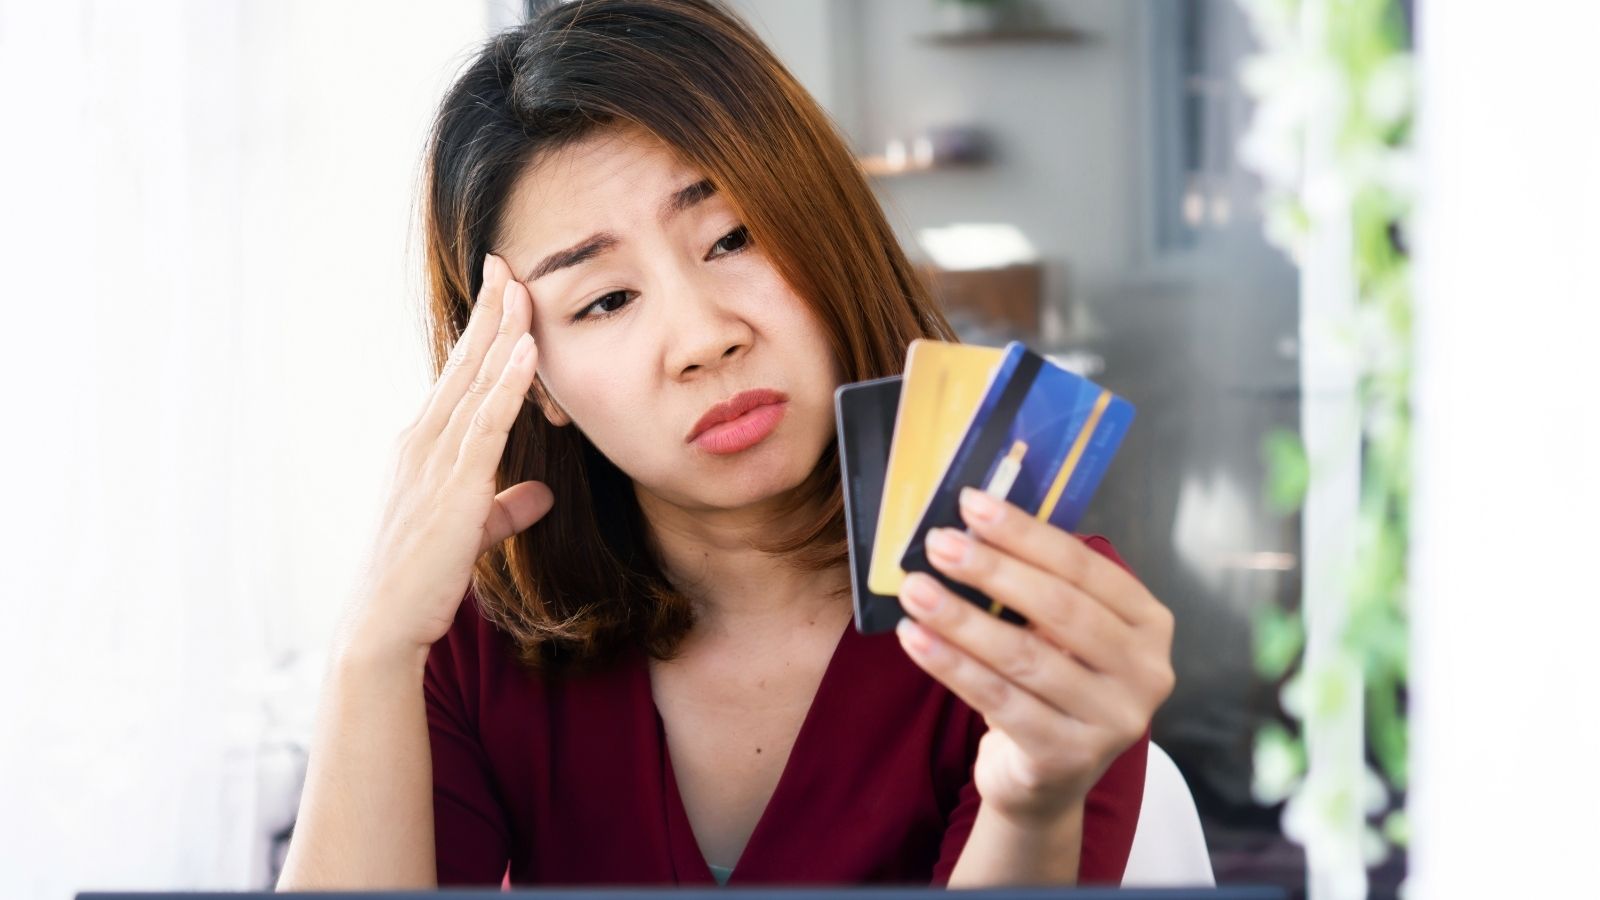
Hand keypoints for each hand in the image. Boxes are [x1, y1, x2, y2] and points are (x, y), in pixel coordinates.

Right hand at [335, 253, 553, 661]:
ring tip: (521, 286)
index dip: (481, 330)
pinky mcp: (454, 487)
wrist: (382, 622)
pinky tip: (526, 350)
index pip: (457, 375)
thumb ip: (505, 508)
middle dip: (488, 310)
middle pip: (463, 363)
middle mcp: (421, 441)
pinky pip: (486, 424)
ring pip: (475, 382)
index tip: (500, 288)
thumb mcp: (471, 531)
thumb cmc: (420, 578)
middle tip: (506, 261)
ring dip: (501, 332)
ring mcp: (433, 460)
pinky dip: (508, 384)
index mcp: (422, 446)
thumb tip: (540, 494)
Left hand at [895, 487, 1174, 824]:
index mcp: (1149, 624)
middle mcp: (1146, 673)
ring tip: (916, 589)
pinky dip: (950, 665)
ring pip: (1024, 656)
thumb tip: (971, 524)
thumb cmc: (1051, 687)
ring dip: (961, 617)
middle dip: (992, 569)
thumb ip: (1037, 583)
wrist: (1047, 781)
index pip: (1084, 567)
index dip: (1025, 533)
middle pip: (1059, 608)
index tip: (973, 504)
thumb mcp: (1059, 633)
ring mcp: (1112, 721)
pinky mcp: (1067, 757)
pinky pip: (998, 699)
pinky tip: (914, 638)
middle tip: (940, 543)